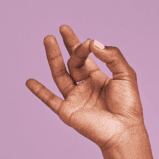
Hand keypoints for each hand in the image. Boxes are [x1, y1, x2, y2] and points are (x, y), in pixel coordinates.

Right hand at [25, 25, 146, 151]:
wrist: (123, 130)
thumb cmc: (128, 104)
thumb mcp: (125, 74)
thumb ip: (112, 56)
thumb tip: (93, 42)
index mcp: (100, 78)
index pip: (88, 57)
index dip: (86, 46)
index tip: (88, 41)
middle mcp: (86, 86)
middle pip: (73, 62)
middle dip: (68, 45)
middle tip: (63, 28)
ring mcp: (75, 98)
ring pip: (60, 74)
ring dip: (53, 58)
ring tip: (47, 39)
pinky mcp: (67, 111)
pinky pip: (50, 100)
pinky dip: (39, 91)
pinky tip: (30, 81)